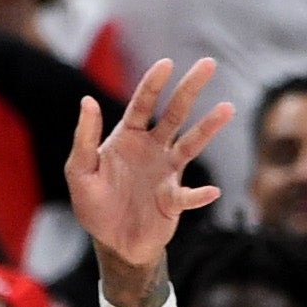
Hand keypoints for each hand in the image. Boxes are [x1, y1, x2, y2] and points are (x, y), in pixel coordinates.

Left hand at [68, 58, 230, 294]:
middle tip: (209, 63)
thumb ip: (83, 139)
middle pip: (175, 113)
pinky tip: (212, 191)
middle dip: (190, 88)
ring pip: (191, 145)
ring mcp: (167, 172)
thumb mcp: (79, 171)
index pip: (143, 104)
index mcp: (129, 138)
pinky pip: (188, 195)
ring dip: (208, 127)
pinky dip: (199, 195)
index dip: (153, 83)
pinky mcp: (174, 200)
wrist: (113, 243)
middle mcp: (153, 149)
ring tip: (227, 108)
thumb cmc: (95, 205)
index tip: (166, 63)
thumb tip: (88, 100)